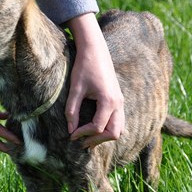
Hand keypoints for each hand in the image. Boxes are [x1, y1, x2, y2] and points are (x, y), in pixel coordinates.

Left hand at [65, 13, 124, 147]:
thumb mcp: (75, 89)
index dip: (83, 133)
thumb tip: (70, 131)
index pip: (98, 127)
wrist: (95, 49)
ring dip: (104, 136)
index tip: (71, 135)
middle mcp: (118, 103)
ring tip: (87, 138)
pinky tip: (94, 128)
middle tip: (80, 142)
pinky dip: (108, 128)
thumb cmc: (84, 66)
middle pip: (114, 133)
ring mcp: (120, 101)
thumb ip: (72, 111)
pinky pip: (118, 121)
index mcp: (108, 101)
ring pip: (119, 129)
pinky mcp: (118, 99)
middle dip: (97, 140)